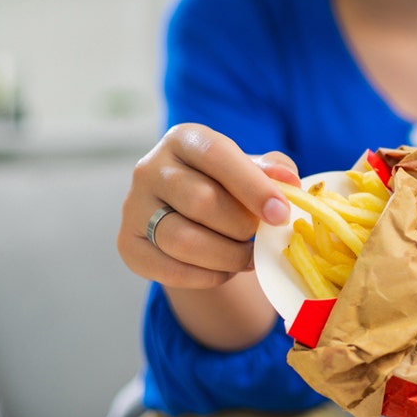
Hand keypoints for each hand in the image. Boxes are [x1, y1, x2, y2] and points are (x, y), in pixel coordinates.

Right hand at [117, 123, 298, 288]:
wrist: (189, 217)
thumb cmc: (227, 187)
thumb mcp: (251, 170)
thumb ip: (272, 171)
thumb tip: (288, 181)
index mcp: (184, 139)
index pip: (216, 155)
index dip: (252, 186)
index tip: (281, 214)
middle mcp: (150, 168)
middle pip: (201, 201)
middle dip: (242, 227)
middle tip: (262, 237)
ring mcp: (134, 207)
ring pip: (184, 240)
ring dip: (227, 256)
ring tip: (248, 257)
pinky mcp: (128, 244)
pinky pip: (171, 269)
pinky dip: (207, 276)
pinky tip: (224, 270)